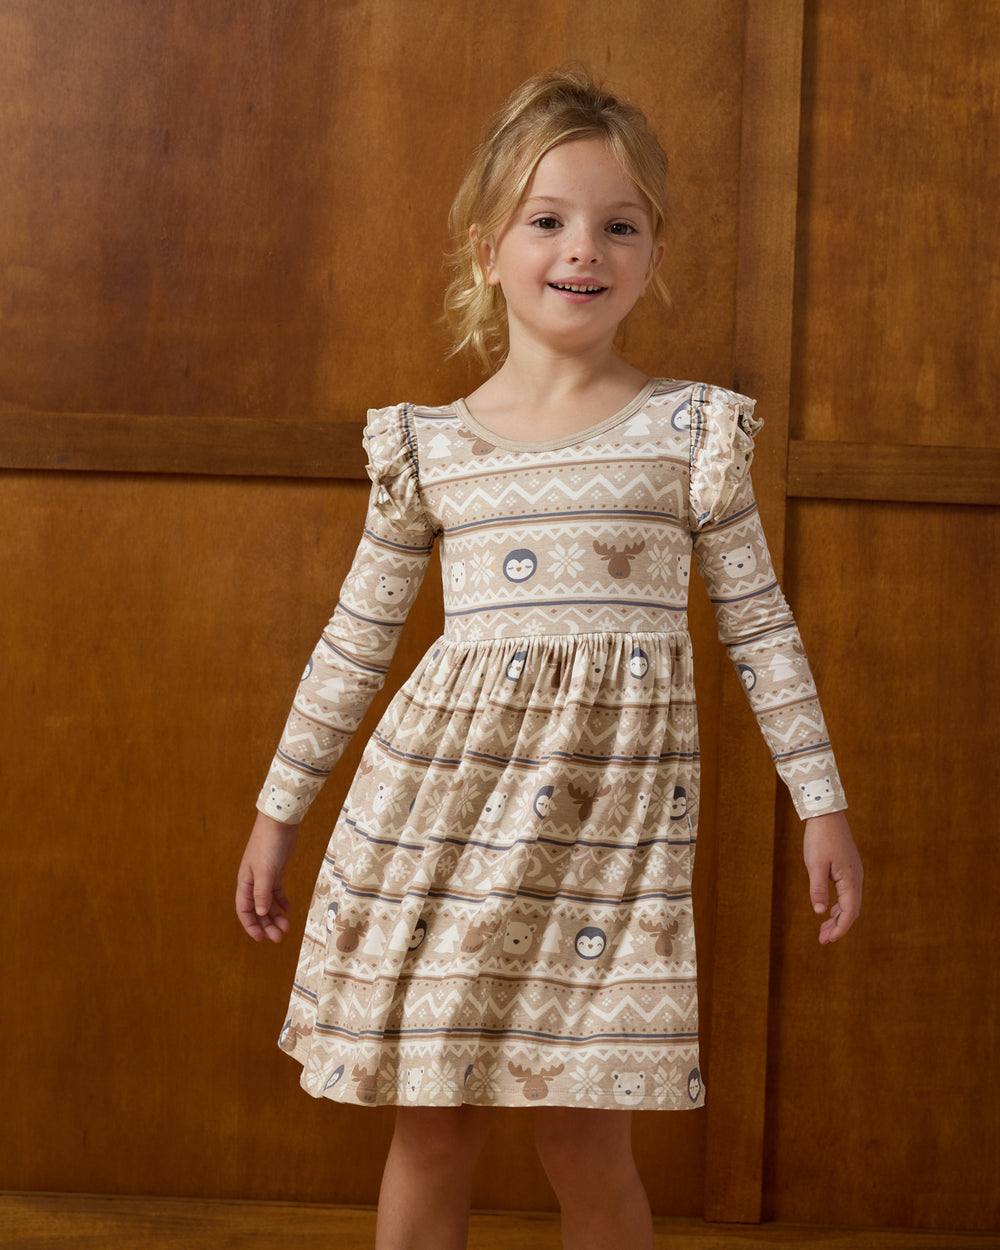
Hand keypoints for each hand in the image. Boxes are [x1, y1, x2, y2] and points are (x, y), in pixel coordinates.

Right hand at [236, 810, 298, 942]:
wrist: (279, 823)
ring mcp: (265, 877)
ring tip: (287, 928)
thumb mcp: (265, 871)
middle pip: (258, 910)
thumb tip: (260, 913)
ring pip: (268, 903)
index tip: (261, 939)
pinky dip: (282, 902)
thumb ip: (262, 892)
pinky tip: (290, 910)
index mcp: (245, 882)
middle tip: (279, 938)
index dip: (251, 926)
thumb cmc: (269, 845)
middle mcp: (253, 882)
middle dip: (267, 925)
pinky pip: (277, 892)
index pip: (244, 910)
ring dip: (276, 916)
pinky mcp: (276, 871)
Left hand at [803, 810, 862, 944]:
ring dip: (837, 917)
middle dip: (838, 927)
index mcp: (850, 880)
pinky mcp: (848, 868)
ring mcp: (853, 873)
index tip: (828, 941)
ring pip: (849, 902)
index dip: (840, 929)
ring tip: (824, 930)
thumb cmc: (820, 838)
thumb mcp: (815, 864)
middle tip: (823, 940)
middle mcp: (856, 878)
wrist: (827, 814)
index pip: (849, 912)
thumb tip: (819, 912)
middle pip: (851, 910)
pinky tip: (828, 910)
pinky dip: (838, 905)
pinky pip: (846, 893)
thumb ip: (817, 888)